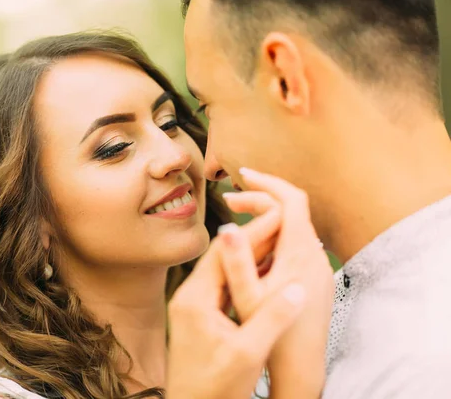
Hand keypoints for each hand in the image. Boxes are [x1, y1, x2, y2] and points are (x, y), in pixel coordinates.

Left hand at [166, 207, 306, 398]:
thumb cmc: (215, 389)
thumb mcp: (247, 355)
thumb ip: (271, 320)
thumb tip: (297, 289)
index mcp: (195, 300)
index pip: (223, 252)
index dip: (252, 232)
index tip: (279, 215)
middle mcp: (188, 297)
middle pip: (221, 256)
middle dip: (252, 239)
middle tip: (282, 222)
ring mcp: (192, 307)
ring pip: (223, 270)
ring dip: (249, 256)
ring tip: (279, 242)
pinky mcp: (198, 317)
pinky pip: (223, 286)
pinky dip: (243, 276)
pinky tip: (264, 275)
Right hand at [224, 168, 334, 397]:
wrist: (302, 367)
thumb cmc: (272, 335)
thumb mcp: (246, 299)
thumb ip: (236, 262)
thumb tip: (225, 228)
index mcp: (299, 252)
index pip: (291, 199)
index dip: (267, 182)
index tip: (242, 175)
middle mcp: (314, 254)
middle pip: (290, 210)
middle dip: (259, 200)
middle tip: (229, 202)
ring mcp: (317, 266)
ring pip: (292, 228)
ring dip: (265, 220)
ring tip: (236, 225)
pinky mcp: (315, 277)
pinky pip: (294, 245)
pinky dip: (273, 238)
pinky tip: (253, 252)